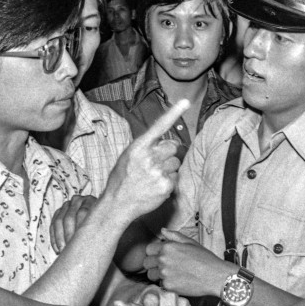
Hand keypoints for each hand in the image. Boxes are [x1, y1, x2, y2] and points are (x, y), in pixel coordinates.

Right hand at [49, 195, 97, 251]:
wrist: (96, 224)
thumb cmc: (101, 229)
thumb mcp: (103, 228)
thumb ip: (97, 230)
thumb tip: (91, 242)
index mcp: (91, 201)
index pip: (83, 213)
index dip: (80, 230)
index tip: (80, 244)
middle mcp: (78, 200)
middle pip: (69, 218)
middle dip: (68, 235)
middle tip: (70, 249)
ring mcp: (67, 205)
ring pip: (58, 221)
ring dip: (60, 238)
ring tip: (63, 251)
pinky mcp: (58, 212)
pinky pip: (52, 225)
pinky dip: (54, 239)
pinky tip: (58, 249)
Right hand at [103, 99, 187, 220]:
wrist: (118, 203)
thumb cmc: (123, 178)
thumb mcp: (128, 156)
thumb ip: (147, 147)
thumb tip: (168, 144)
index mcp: (139, 146)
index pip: (159, 126)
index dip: (174, 113)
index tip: (186, 102)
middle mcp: (149, 157)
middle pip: (173, 147)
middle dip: (168, 153)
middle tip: (156, 163)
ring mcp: (158, 171)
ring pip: (176, 163)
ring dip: (168, 169)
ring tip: (152, 177)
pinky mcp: (166, 185)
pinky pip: (176, 178)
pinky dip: (168, 182)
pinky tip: (155, 187)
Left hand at [144, 228, 231, 297]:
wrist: (215, 276)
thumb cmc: (205, 258)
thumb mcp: (190, 242)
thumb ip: (174, 236)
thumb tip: (162, 230)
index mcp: (167, 247)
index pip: (148, 249)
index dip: (154, 253)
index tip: (161, 256)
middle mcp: (163, 259)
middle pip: (146, 263)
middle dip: (153, 264)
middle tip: (165, 266)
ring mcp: (164, 273)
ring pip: (151, 275)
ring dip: (157, 275)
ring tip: (171, 274)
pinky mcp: (168, 286)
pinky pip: (160, 284)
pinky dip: (166, 283)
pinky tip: (178, 281)